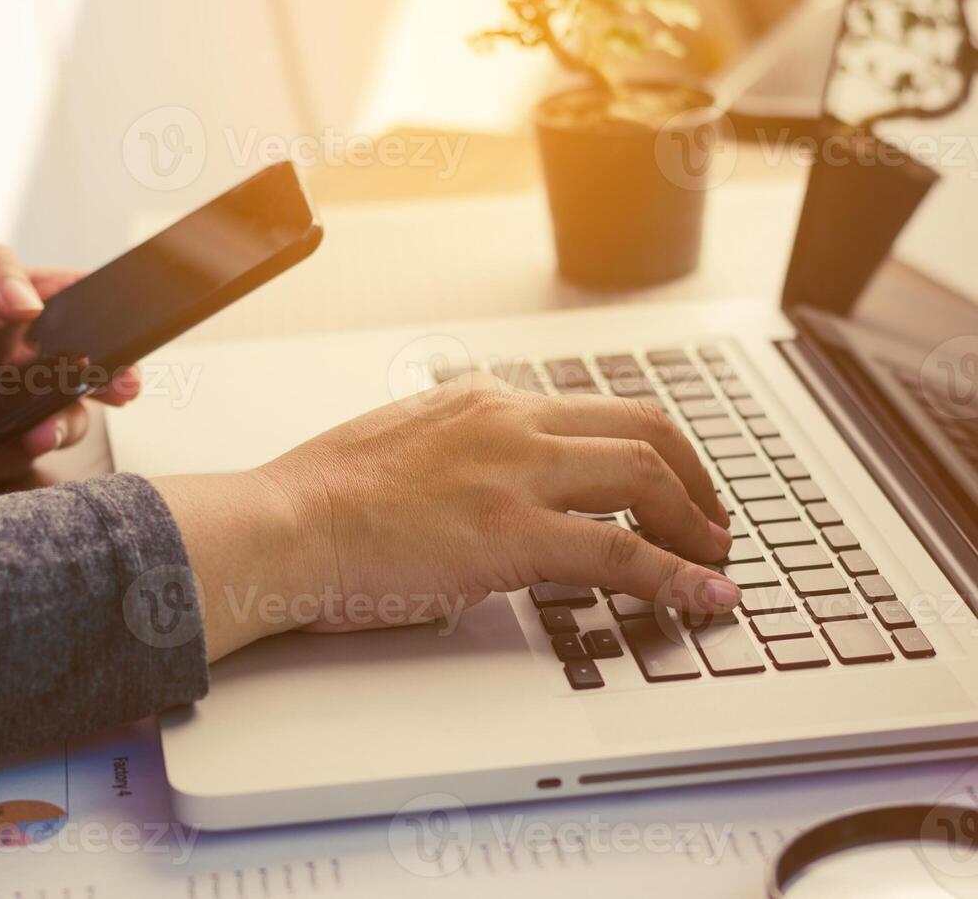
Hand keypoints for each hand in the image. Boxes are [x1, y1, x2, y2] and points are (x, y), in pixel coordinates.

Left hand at [0, 238, 138, 479]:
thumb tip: (30, 305)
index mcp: (30, 309)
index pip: (87, 310)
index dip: (116, 322)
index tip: (126, 336)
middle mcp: (33, 362)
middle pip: (93, 375)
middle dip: (114, 384)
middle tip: (118, 390)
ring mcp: (14, 409)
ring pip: (61, 426)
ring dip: (56, 431)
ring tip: (35, 433)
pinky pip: (1, 462)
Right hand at [156, 372, 737, 659]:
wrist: (285, 525)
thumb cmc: (321, 497)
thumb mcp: (398, 442)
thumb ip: (454, 449)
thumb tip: (480, 483)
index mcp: (481, 400)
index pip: (593, 410)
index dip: (649, 448)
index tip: (665, 481)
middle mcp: (510, 421)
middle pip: (643, 429)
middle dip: (693, 476)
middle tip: (708, 520)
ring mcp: (516, 473)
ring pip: (647, 478)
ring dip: (695, 524)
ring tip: (713, 561)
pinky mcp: (513, 534)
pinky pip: (624, 554)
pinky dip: (679, 578)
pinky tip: (706, 599)